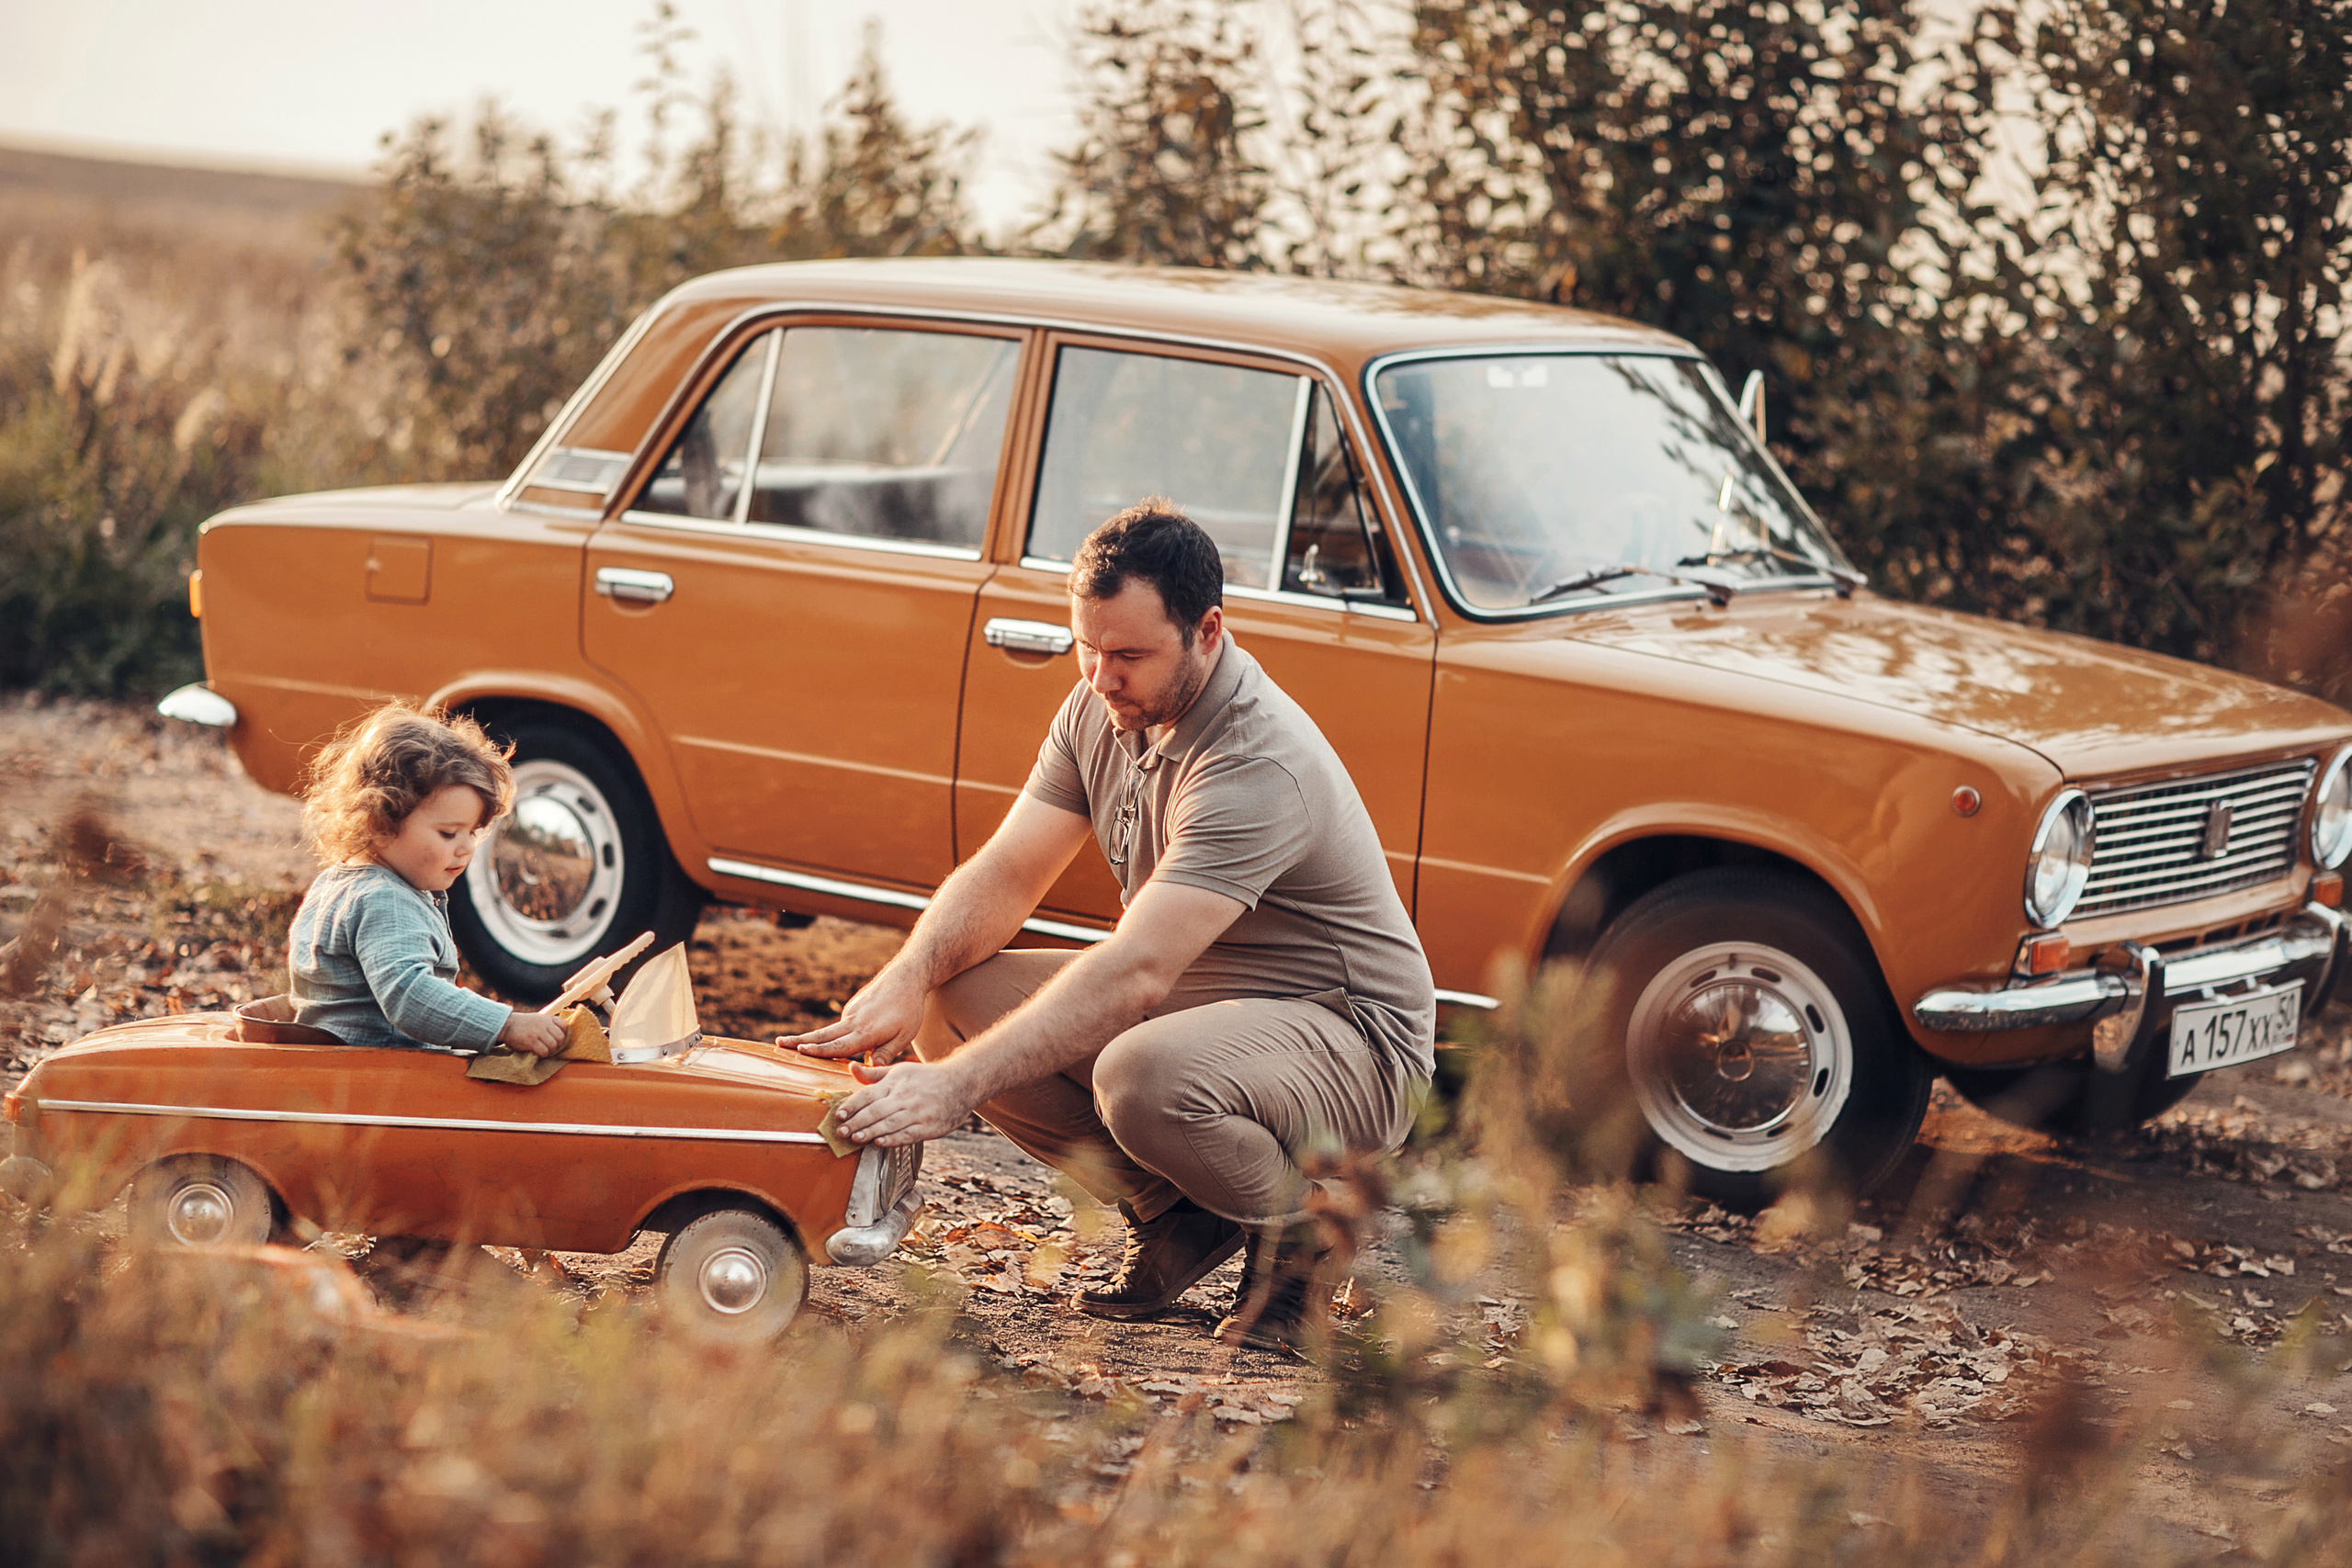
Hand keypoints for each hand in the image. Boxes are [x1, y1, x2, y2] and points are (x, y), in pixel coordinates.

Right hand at [499, 1011, 566, 1058]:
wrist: (506, 1025)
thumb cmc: (523, 1024)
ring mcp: (538, 1032)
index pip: (564, 1026)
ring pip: (553, 1045)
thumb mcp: (538, 1018)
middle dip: (557, 1045)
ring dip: (550, 1051)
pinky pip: (544, 1051)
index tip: (556, 1039)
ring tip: (544, 1051)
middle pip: (560, 1038)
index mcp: (547, 1018)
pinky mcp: (531, 1041)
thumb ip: (548, 1024)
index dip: (562, 1035)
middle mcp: (544, 1024)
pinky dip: (543, 1055)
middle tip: (550, 1048)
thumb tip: (561, 1034)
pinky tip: (538, 1053)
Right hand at [777, 969, 926, 1063]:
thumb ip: (886, 1054)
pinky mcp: (853, 1007)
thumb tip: (869, 1070)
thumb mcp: (904, 1035)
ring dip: (809, 1038)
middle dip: (799, 1040)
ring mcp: (851, 1013)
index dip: (819, 1050)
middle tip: (778, 1043)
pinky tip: (826, 1042)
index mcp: (866, 1032)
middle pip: (822, 1035)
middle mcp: (853, 1021)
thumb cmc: (909, 1009)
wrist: (906, 977)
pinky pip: (839, 1026)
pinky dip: (829, 1035)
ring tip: (787, 1044)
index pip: (838, 1045)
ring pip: (827, 1030)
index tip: (800, 1050)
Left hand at [834, 1059, 971, 1146]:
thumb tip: (850, 1068)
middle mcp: (904, 1097)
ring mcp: (917, 1112)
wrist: (961, 1083)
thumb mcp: (900, 1071)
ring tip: (855, 1139)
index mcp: (895, 1082)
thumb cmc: (926, 1078)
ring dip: (870, 1132)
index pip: (868, 1094)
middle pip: (875, 1111)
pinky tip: (879, 1143)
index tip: (838, 1115)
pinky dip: (892, 1140)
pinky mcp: (928, 1126)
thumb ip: (874, 1074)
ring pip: (888, 1124)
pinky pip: (907, 1135)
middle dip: (856, 1122)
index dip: (852, 1105)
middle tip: (840, 1132)